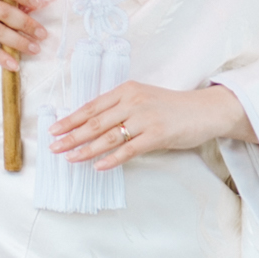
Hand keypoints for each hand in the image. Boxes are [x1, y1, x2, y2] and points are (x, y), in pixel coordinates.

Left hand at [50, 80, 249, 170]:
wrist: (204, 110)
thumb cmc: (172, 107)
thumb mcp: (142, 98)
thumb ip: (120, 107)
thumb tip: (92, 124)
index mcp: (126, 90)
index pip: (92, 106)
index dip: (71, 119)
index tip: (54, 129)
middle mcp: (132, 101)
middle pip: (95, 121)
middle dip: (71, 135)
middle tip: (54, 147)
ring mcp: (145, 118)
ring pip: (108, 136)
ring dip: (86, 149)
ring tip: (70, 158)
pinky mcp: (157, 135)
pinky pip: (129, 149)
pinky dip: (111, 159)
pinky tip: (98, 166)